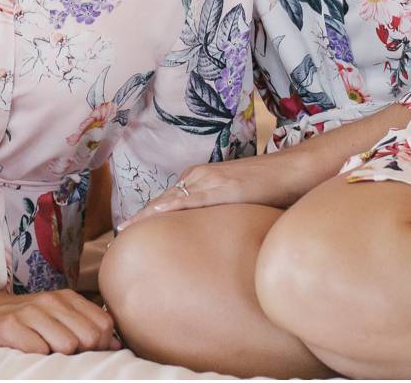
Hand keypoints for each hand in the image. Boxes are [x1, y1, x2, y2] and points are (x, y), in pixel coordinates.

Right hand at [0, 288, 118, 353]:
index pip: (103, 325)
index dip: (100, 345)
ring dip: (58, 357)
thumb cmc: (24, 320)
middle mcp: (50, 301)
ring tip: (45, 353)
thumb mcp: (56, 316)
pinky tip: (28, 354)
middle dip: (81, 353)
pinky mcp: (10, 327)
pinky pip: (39, 351)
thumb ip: (85, 326)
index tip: (84, 351)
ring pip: (67, 345)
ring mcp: (30, 312)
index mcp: (66, 298)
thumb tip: (115, 345)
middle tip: (63, 355)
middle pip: (89, 337)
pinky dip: (38, 358)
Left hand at [123, 155, 296, 229]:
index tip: (126, 233)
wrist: (295, 169)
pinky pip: (193, 200)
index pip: (166, 201)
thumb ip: (218, 211)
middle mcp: (200, 176)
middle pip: (161, 201)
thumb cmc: (269, 187)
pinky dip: (173, 207)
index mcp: (200, 179)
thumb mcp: (236, 199)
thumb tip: (210, 234)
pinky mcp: (225, 187)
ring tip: (125, 233)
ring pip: (170, 200)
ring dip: (146, 216)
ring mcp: (211, 179)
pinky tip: (156, 215)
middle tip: (116, 240)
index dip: (145, 217)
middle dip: (139, 219)